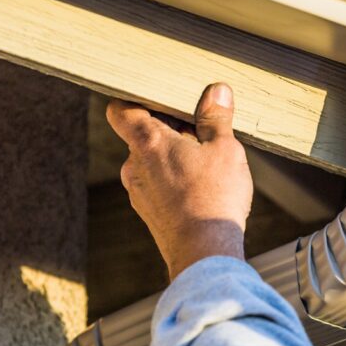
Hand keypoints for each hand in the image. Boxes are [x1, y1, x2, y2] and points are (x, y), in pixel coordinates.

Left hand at [107, 83, 252, 279]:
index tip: (157, 98)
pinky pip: (156, 184)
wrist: (204, 253)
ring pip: (151, 161)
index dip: (134, 99)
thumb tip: (217, 91)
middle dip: (169, 129)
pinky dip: (173, 179)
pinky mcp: (148, 211)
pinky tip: (200, 186)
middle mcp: (134, 165)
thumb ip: (216, 117)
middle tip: (200, 130)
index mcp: (147, 142)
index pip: (121, 110)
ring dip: (173, 155)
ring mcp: (138, 191)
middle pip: (142, 134)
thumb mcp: (224, 148)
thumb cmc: (214, 198)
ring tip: (206, 161)